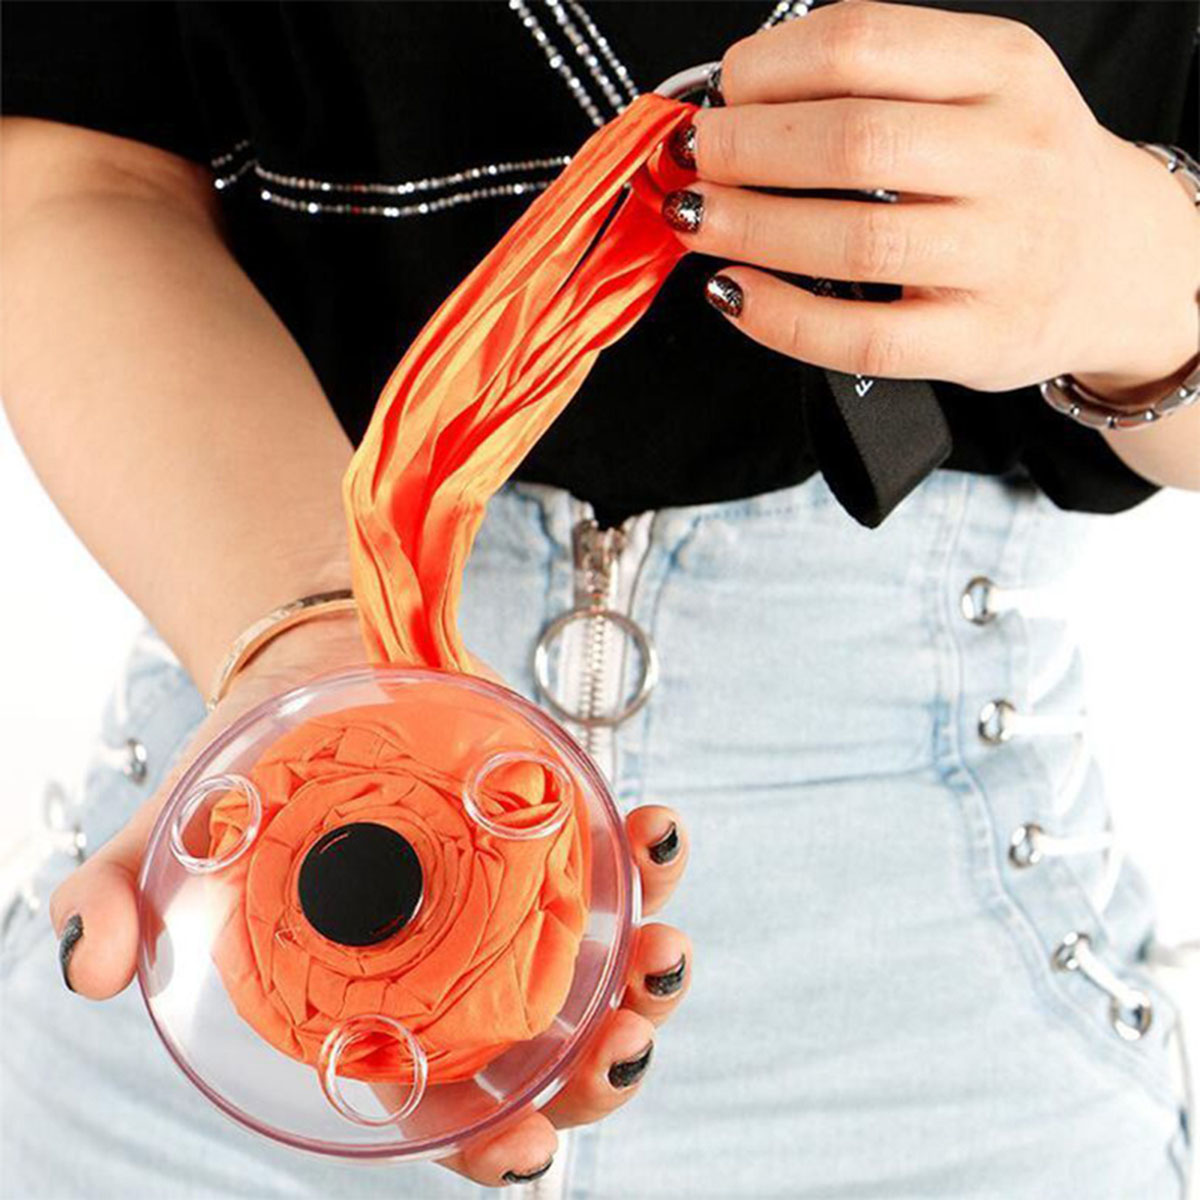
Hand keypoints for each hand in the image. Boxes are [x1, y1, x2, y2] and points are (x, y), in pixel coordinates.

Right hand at [49, 615, 690, 1188]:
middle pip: (553, 1053)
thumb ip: (122, 901)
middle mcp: (471, 971)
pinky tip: (653, 828)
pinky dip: (648, 855)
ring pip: (606, 967)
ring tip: (661, 944)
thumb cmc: (248, 787)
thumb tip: (92, 966)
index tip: (525, 1146)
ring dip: (651, 971)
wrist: (311, 680)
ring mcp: (524, 904)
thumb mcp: (176, 846)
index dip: (493, 1145)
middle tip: (621, 1035)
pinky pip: (619, 859)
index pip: (447, 1110)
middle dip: (603, 1063)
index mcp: (388, 1012)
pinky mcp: (554, 832)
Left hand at [664, 1, 1199, 395]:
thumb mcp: (981, 94)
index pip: (863, 43)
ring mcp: (1000, 254)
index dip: (768, 69)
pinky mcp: (977, 339)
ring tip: (700, 219)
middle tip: (699, 161)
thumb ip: (879, 87)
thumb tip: (739, 106)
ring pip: (855, 237)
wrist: (1123, 264)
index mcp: (1003, 70)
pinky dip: (780, 315)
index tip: (725, 93)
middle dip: (747, 149)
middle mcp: (1012, 156)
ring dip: (751, 226)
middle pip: (853, 140)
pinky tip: (735, 292)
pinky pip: (862, 336)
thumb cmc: (1023, 175)